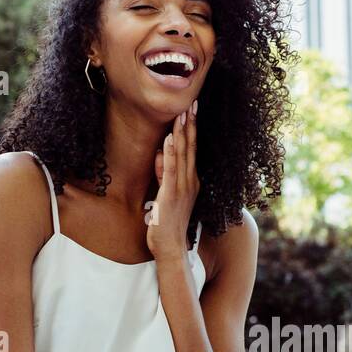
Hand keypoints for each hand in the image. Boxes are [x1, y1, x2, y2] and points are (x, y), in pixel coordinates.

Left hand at [147, 101, 198, 262]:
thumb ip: (163, 173)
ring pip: (183, 155)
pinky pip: (171, 170)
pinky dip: (171, 153)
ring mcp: (182, 189)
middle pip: (190, 148)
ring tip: (182, 113)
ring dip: (182, 133)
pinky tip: (171, 138)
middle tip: (192, 102)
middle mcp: (190, 182)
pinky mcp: (171, 196)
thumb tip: (159, 153)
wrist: (170, 248)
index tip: (191, 109)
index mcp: (191, 181)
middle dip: (190, 124)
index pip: (192, 150)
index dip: (192, 129)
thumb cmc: (166, 224)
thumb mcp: (164, 193)